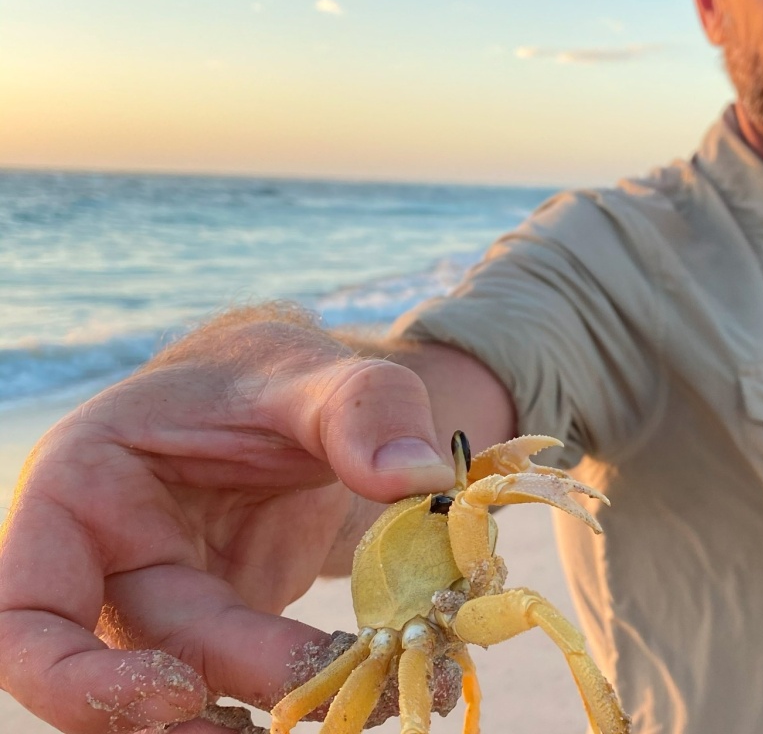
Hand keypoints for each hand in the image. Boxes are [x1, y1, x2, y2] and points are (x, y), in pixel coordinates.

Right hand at [0, 308, 455, 733]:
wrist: (294, 395)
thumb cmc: (271, 374)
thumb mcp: (313, 370)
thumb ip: (361, 407)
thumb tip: (416, 478)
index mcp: (82, 492)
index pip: (25, 614)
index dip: (77, 676)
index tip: (178, 690)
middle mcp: (107, 563)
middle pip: (137, 664)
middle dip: (226, 701)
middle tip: (325, 707)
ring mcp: (168, 603)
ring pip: (196, 691)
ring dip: (272, 710)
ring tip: (373, 703)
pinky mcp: (226, 631)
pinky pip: (253, 682)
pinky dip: (313, 693)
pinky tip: (386, 691)